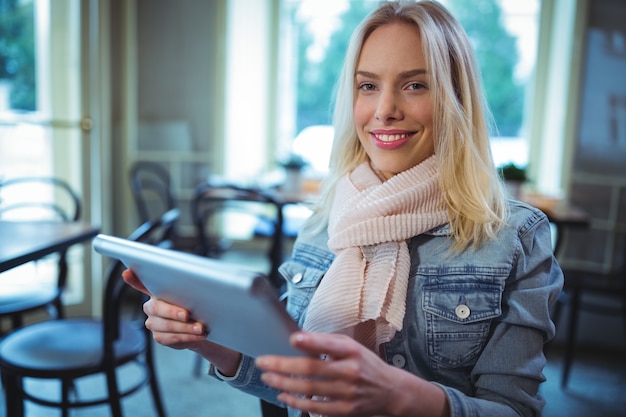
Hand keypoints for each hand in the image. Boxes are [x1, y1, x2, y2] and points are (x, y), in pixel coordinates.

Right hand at [121, 269, 206, 349]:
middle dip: (173, 312)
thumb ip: (188, 288)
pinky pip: (171, 338)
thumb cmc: (195, 306)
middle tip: (187, 315)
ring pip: (166, 326)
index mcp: (157, 291)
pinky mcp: (160, 337)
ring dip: (185, 328)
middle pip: (156, 308)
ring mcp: (153, 323)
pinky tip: (196, 335)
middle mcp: (151, 306)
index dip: (133, 279)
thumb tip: (196, 280)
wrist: (200, 327)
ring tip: (200, 328)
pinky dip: (186, 337)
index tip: (127, 273)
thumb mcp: (193, 295)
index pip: (141, 282)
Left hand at [256, 331, 399, 415]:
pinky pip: (316, 407)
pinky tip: (283, 395)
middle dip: (284, 365)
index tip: (293, 338)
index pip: (330, 346)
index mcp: (353, 352)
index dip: (311, 342)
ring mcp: (347, 393)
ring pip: (310, 389)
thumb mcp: (352, 346)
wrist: (391, 391)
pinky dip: (297, 402)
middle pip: (312, 369)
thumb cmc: (366, 364)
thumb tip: (300, 337)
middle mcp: (351, 372)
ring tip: (268, 377)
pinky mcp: (345, 410)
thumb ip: (327, 342)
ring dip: (285, 383)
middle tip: (263, 361)